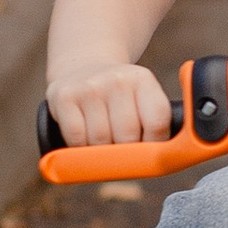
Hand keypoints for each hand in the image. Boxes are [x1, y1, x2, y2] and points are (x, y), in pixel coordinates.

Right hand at [47, 62, 177, 147]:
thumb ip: (156, 125)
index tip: (148, 150)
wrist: (81, 68)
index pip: (156, 123)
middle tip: (122, 148)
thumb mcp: (142, 99)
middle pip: (128, 137)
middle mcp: (117, 79)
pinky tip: (85, 139)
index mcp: (143, 80)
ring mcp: (89, 87)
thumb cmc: (120, 99)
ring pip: (100, 141)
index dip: (154, 145)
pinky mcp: (63, 97)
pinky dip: (80, 148)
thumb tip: (164, 160)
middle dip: (126, 153)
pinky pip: (76, 139)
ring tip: (104, 141)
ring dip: (101, 152)